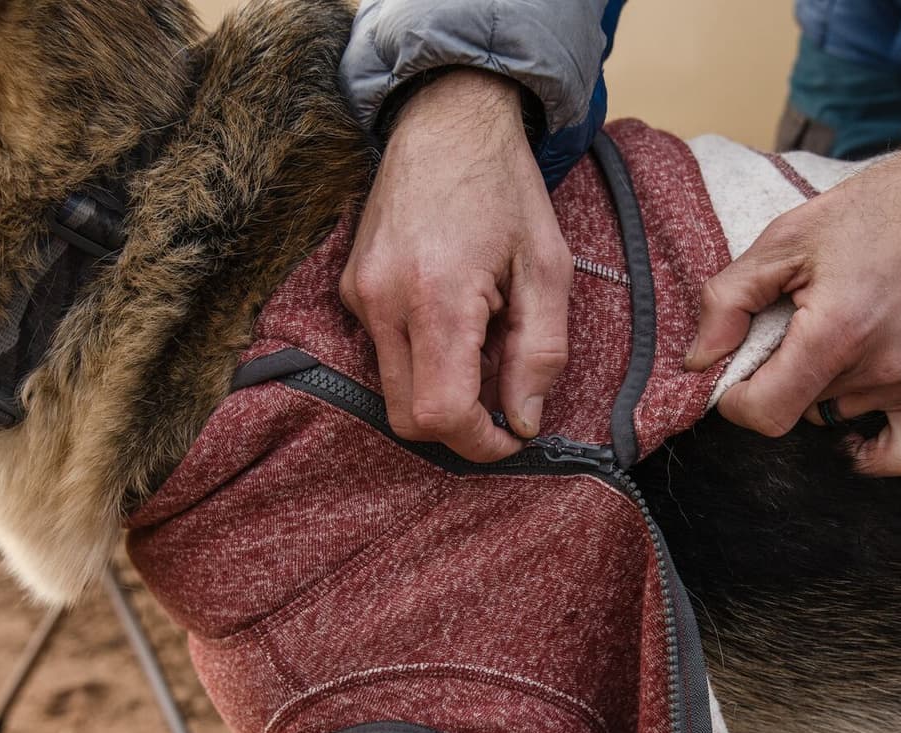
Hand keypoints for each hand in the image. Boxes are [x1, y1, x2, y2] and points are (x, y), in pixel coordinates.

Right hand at [340, 70, 572, 461]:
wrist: (447, 122)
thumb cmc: (506, 191)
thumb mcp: (549, 269)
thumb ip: (541, 353)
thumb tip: (524, 421)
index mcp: (438, 297)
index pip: (442, 414)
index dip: (481, 443)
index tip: (513, 436)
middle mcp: (385, 301)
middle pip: (408, 419)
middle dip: (458, 427)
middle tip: (502, 399)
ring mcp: (359, 295)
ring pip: (392, 390)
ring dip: (440, 389)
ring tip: (482, 342)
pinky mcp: (351, 289)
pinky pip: (383, 353)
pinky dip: (421, 357)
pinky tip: (454, 316)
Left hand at [686, 141, 900, 475]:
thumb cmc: (870, 212)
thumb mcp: (783, 239)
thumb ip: (729, 300)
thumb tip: (698, 361)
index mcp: (836, 331)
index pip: (766, 413)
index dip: (736, 400)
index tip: (735, 373)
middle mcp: (881, 366)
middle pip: (799, 410)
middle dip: (780, 380)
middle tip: (792, 332)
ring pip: (838, 415)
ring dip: (823, 390)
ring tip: (836, 335)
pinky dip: (869, 449)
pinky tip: (850, 430)